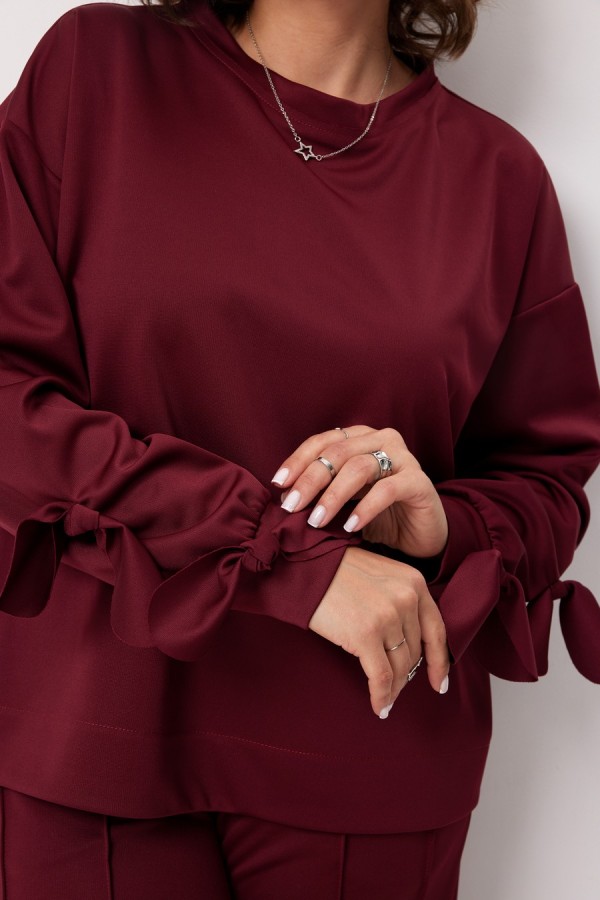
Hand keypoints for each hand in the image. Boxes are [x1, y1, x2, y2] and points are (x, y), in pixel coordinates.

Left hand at [272, 425, 447, 557]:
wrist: (421, 533)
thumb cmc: (379, 513)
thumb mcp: (345, 499)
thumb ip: (321, 491)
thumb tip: (284, 497)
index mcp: (360, 438)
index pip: (322, 441)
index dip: (298, 460)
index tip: (279, 484)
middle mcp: (382, 439)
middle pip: (337, 452)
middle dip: (309, 480)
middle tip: (290, 506)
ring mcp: (403, 457)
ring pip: (359, 468)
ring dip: (332, 496)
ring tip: (316, 520)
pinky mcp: (419, 481)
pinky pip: (387, 490)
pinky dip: (365, 508)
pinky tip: (350, 527)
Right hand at [309, 546, 449, 716]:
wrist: (305, 567)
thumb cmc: (337, 571)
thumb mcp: (381, 575)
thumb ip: (400, 600)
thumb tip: (407, 643)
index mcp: (414, 582)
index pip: (436, 630)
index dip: (439, 662)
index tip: (439, 683)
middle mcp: (406, 598)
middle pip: (415, 652)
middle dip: (407, 675)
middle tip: (396, 689)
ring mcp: (387, 617)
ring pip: (400, 667)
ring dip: (394, 689)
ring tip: (386, 700)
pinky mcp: (365, 635)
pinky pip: (381, 677)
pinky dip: (381, 696)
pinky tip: (379, 707)